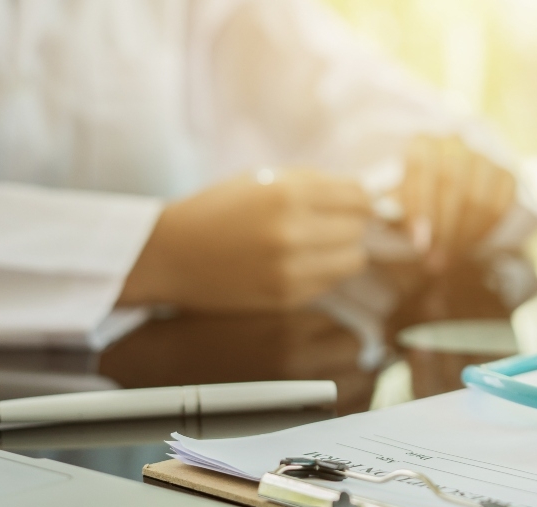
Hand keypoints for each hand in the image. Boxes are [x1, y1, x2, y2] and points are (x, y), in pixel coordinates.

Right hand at [121, 169, 370, 310]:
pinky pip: (331, 282)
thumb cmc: (219, 210)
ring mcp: (290, 268)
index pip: (359, 197)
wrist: (170, 254)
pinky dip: (323, 272)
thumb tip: (366, 194)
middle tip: (326, 224)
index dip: (359, 200)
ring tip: (316, 245)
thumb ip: (315, 183)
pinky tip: (298, 264)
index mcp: (286, 193)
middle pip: (359, 228)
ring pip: (354, 259)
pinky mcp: (287, 297)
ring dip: (342, 251)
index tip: (350, 203)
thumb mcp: (262, 179)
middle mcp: (292, 231)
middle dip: (348, 224)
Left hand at [399, 135, 515, 270]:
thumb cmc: (415, 198)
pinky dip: (484, 231)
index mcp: (423, 144)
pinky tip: (469, 247)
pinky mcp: (505, 174)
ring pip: (479, 199)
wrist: (446, 188)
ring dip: (463, 236)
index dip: (421, 208)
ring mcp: (484, 159)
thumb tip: (384, 219)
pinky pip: (500, 205)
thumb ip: (392, 209)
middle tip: (433, 262)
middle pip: (453, 186)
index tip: (419, 242)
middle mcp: (455, 145)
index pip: (422, 169)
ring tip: (449, 259)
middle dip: (443, 230)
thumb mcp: (397, 200)